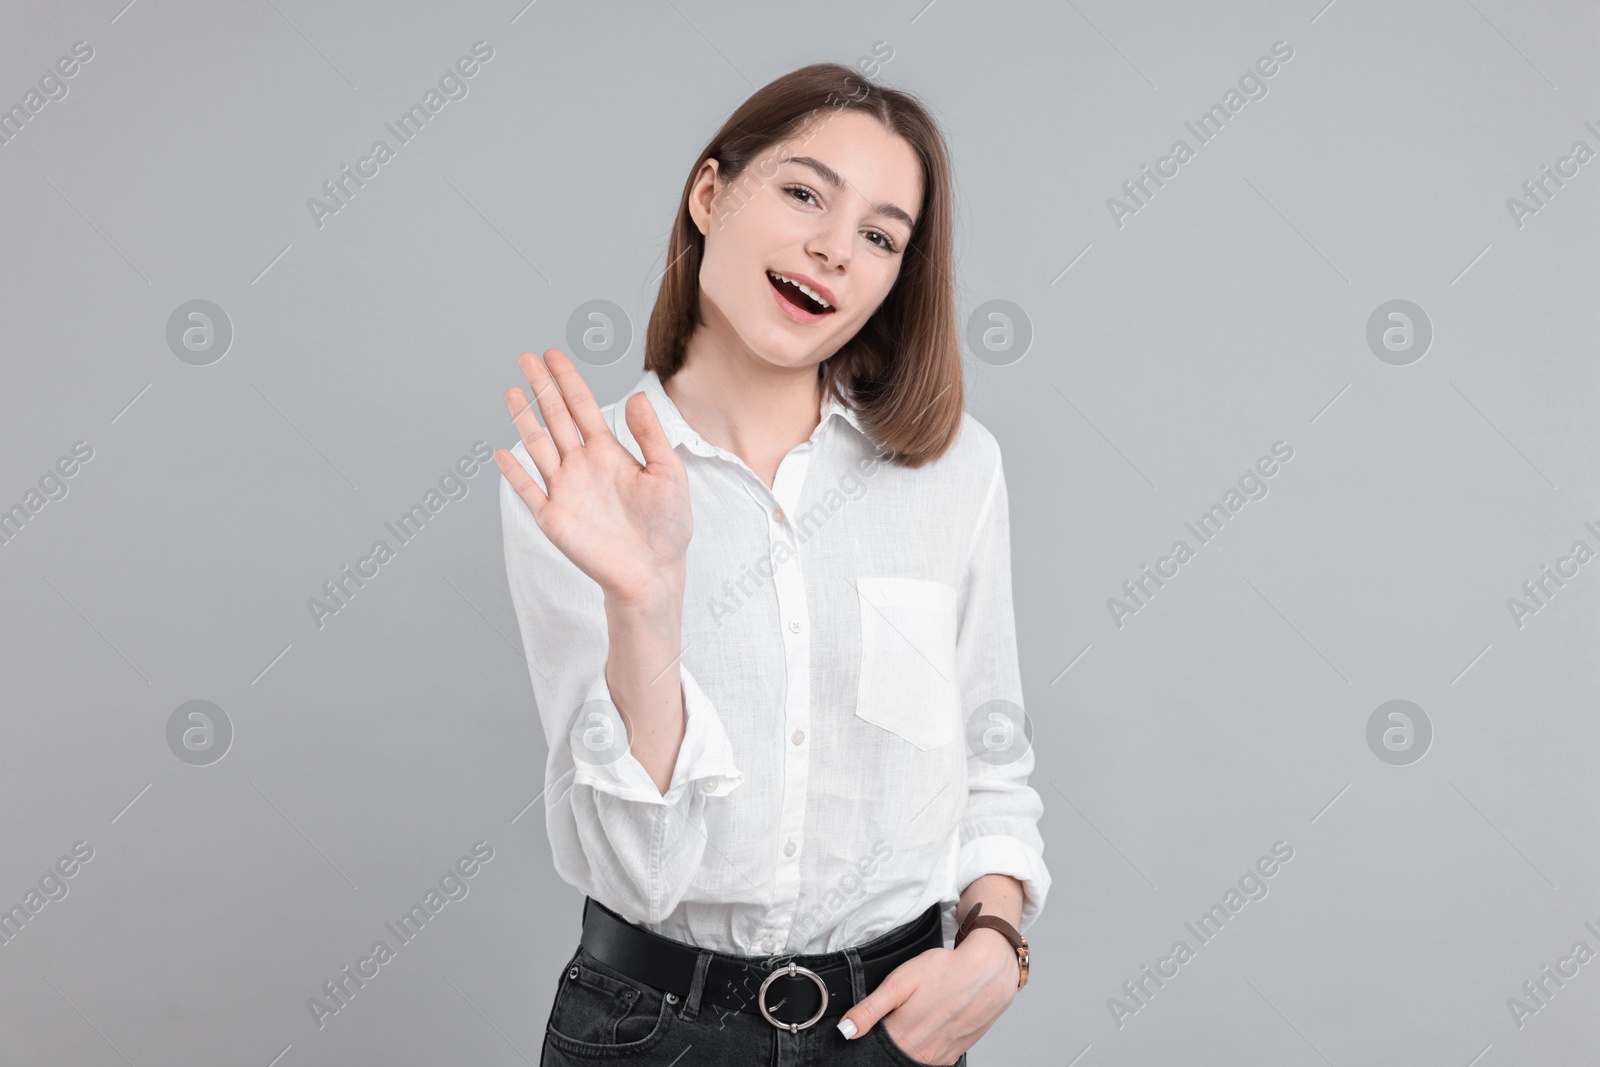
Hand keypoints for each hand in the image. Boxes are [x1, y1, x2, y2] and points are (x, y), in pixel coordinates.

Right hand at [494, 349, 691, 605]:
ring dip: (524, 419)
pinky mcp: (554, 517)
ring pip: (538, 446)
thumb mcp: (667, 473)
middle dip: (541, 387)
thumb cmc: (667, 525)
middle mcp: (582, 465)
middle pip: (555, 417)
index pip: (582, 407)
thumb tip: (636, 395)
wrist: (654, 571)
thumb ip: (650, 435)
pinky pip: (528, 490)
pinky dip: (514, 473)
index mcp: (608, 452)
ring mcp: (565, 490)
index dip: (567, 379)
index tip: (553, 354)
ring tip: (511, 391)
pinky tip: (502, 452)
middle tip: (526, 357)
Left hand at [838, 934, 1018, 1064]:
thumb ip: (870, 1009)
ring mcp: (941, 1057)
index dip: (870, 1034)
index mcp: (903, 1039)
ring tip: (919, 1012)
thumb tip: (846, 1030)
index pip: (873, 1049)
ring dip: (910, 1040)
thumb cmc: (945, 971)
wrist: (990, 972)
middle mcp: (922, 1055)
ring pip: (914, 1056)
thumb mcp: (900, 982)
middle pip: (893, 1055)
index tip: (873, 1021)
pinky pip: (933, 1055)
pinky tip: (933, 1019)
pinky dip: (927, 1042)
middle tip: (901, 1011)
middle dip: (890, 1038)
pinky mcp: (955, 1053)